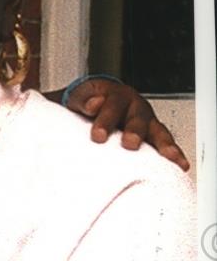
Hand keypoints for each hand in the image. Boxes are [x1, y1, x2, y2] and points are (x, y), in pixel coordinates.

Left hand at [62, 77, 189, 170]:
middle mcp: (135, 107)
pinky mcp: (151, 136)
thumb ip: (83, 101)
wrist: (94, 104)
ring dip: (163, 144)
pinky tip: (180, 164)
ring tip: (169, 155)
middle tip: (130, 144)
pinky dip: (173, 153)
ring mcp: (146, 122)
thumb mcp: (79, 97)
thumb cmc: (87, 104)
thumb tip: (93, 104)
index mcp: (117, 96)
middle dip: (135, 131)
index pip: (112, 105)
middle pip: (137, 118)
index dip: (106, 120)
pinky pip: (164, 144)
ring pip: (157, 131)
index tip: (98, 136)